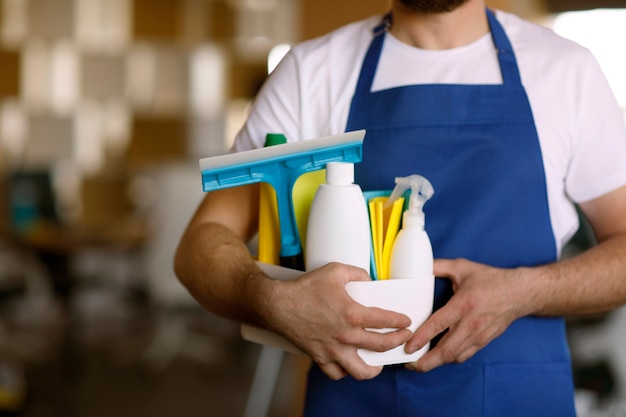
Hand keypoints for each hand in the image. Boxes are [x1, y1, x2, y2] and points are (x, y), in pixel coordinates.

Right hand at [271, 262, 412, 380]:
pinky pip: (337, 374)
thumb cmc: (305, 288)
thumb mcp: (335, 270)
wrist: (278, 305)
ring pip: (361, 370)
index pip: (385, 321)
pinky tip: (350, 364)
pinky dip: (346, 372)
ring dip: (375, 368)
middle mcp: (345, 335)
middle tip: (402, 337)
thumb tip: (369, 279)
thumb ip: (357, 273)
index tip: (405, 322)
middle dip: (397, 341)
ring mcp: (333, 350)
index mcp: (352, 313)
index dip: (400, 322)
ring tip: (380, 362)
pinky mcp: (320, 357)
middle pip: (381, 346)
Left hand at [404, 258, 526, 371]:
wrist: (520, 293)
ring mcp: (479, 335)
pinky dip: (450, 359)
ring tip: (419, 363)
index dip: (422, 337)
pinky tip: (439, 357)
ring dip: (436, 362)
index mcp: (463, 304)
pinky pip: (464, 355)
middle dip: (426, 361)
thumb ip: (439, 266)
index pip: (439, 324)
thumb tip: (419, 265)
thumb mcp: (462, 267)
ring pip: (454, 356)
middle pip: (446, 349)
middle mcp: (471, 323)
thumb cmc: (491, 280)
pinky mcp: (484, 341)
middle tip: (409, 364)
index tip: (409, 346)